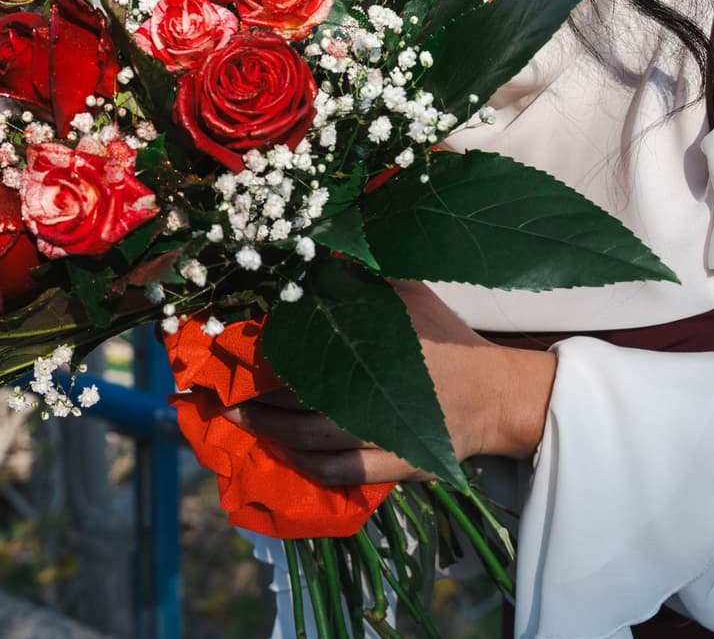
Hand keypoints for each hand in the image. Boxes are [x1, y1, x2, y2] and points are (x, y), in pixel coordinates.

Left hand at [230, 281, 556, 485]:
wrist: (494, 394)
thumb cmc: (447, 338)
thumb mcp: (407, 291)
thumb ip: (364, 272)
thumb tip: (321, 242)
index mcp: (375, 344)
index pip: (305, 348)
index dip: (263, 351)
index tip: (232, 346)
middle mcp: (371, 392)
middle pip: (298, 398)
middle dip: (255, 394)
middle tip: (219, 388)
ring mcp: (381, 433)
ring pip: (309, 439)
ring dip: (268, 431)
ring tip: (235, 419)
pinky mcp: (392, 465)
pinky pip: (338, 471)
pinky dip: (304, 465)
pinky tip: (281, 453)